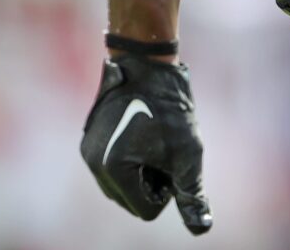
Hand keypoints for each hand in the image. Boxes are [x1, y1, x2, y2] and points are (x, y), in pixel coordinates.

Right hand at [80, 54, 211, 234]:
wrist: (146, 61)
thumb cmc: (170, 105)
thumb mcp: (188, 150)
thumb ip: (192, 192)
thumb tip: (202, 228)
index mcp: (113, 171)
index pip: (147, 210)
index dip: (169, 190)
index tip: (176, 160)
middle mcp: (93, 165)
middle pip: (131, 200)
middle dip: (153, 182)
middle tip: (167, 149)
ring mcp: (88, 151)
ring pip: (122, 184)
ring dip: (142, 171)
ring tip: (156, 141)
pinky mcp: (90, 139)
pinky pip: (113, 166)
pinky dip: (131, 158)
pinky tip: (145, 134)